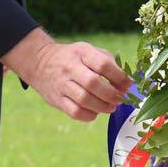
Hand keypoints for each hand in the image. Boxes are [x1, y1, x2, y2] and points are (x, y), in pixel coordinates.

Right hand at [2, 29, 130, 122]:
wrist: (40, 62)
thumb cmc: (73, 58)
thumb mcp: (89, 51)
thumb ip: (109, 63)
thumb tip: (127, 83)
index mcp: (81, 53)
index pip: (102, 64)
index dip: (119, 77)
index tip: (128, 85)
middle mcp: (70, 68)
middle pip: (93, 83)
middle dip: (111, 94)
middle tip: (120, 99)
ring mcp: (61, 85)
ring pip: (84, 100)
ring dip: (103, 107)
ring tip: (111, 107)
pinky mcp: (56, 100)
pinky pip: (74, 112)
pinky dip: (89, 115)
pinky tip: (95, 112)